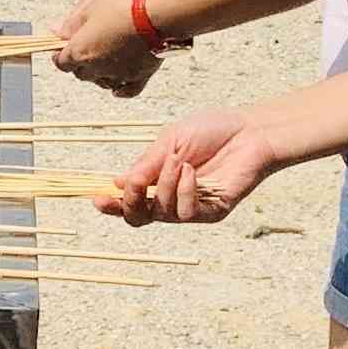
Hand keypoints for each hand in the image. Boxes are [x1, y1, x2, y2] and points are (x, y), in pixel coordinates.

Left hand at [49, 0, 163, 93]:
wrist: (158, 15)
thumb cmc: (124, 6)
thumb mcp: (92, 8)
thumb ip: (73, 24)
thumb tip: (55, 31)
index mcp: (81, 51)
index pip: (61, 62)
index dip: (60, 55)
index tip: (62, 49)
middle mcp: (97, 68)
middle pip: (81, 73)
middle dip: (80, 64)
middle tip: (84, 51)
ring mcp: (118, 75)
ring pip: (102, 82)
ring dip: (99, 74)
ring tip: (103, 61)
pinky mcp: (139, 77)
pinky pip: (127, 90)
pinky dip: (121, 89)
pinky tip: (118, 87)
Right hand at [98, 107, 275, 225]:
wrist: (250, 130)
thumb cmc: (212, 130)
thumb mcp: (170, 141)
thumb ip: (145, 164)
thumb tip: (117, 184)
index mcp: (158, 180)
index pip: (130, 200)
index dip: (112, 204)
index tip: (97, 198)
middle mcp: (172, 197)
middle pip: (139, 218)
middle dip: (130, 204)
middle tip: (136, 185)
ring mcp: (192, 207)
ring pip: (161, 214)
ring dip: (164, 186)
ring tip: (177, 161)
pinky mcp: (212, 212)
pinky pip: (186, 213)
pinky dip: (183, 192)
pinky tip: (191, 172)